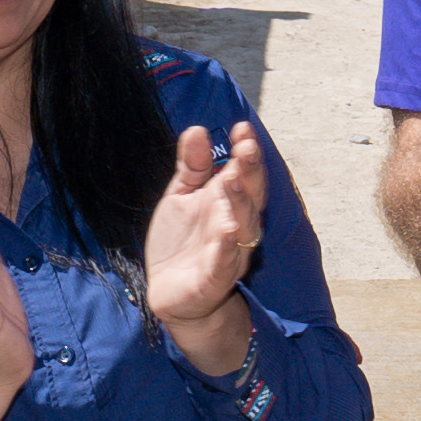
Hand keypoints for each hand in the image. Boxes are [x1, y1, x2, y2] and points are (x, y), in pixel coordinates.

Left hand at [142, 121, 268, 371]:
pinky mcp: (214, 279)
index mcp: (229, 203)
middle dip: (250, 172)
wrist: (170, 293)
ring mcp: (228, 253)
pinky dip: (227, 247)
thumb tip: (196, 129)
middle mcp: (236, 226)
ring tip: (233, 182)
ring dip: (240, 205)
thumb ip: (191, 166)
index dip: (246, 152)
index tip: (242, 128)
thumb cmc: (181, 243)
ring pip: (242, 227)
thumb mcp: (181, 197)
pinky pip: (224, 262)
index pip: (244, 174)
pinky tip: (228, 229)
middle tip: (246, 148)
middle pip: (250, 197)